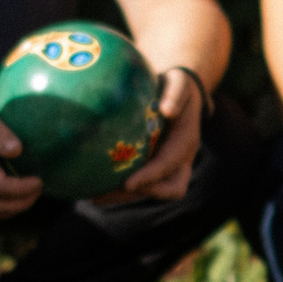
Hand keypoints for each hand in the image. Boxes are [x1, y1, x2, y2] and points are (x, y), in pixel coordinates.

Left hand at [99, 69, 202, 205]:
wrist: (180, 94)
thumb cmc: (178, 86)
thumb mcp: (179, 84)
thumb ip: (176, 95)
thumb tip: (167, 110)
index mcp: (187, 141)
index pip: (169, 164)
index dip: (151, 176)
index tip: (128, 184)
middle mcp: (182, 159)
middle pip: (170, 189)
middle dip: (141, 192)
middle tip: (110, 193)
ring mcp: (171, 166)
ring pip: (153, 190)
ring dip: (126, 196)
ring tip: (96, 197)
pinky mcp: (156, 166)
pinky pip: (142, 183)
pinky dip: (121, 189)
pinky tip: (96, 188)